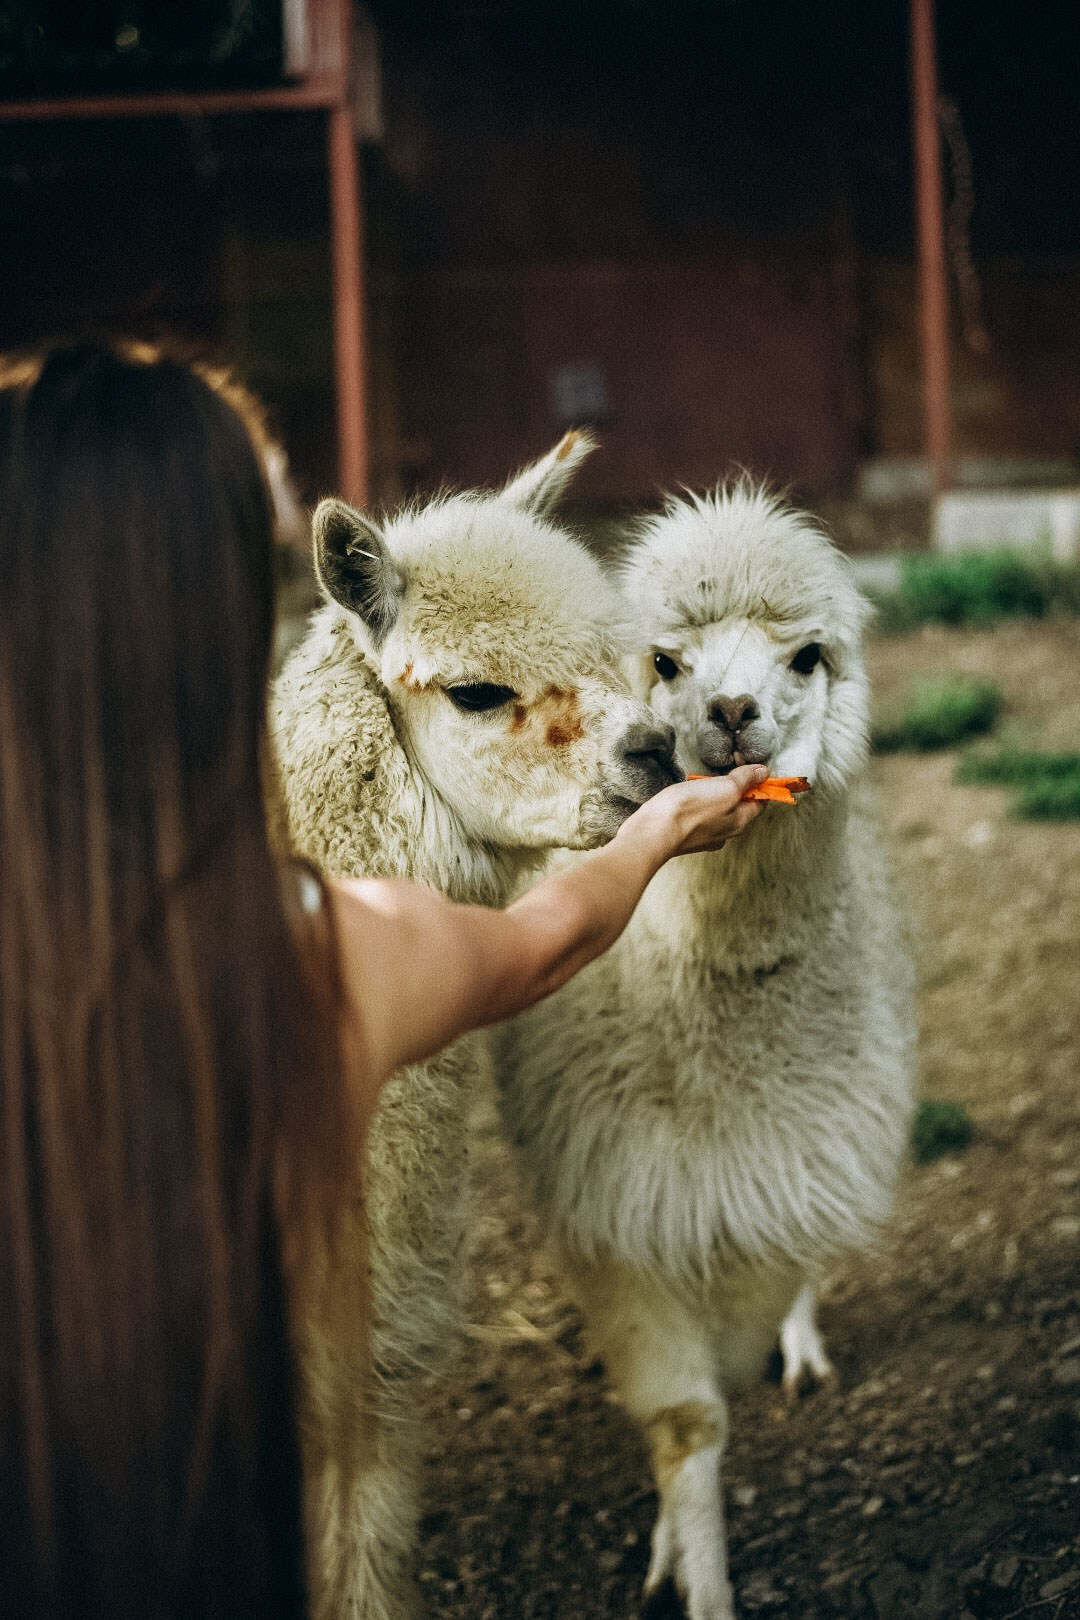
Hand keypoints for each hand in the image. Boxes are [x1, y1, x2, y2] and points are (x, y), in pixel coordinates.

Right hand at [615, 764, 768, 861]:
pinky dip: (697, 804)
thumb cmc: (691, 810)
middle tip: (724, 772)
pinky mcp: (686, 835)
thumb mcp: (726, 788)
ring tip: (703, 783)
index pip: (760, 801)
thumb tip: (763, 772)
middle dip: (735, 788)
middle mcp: (726, 833)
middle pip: (739, 807)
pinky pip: (699, 816)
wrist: (654, 831)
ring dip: (714, 795)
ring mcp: (705, 836)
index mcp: (740, 822)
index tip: (751, 768)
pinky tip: (687, 796)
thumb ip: (745, 780)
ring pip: (718, 811)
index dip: (759, 783)